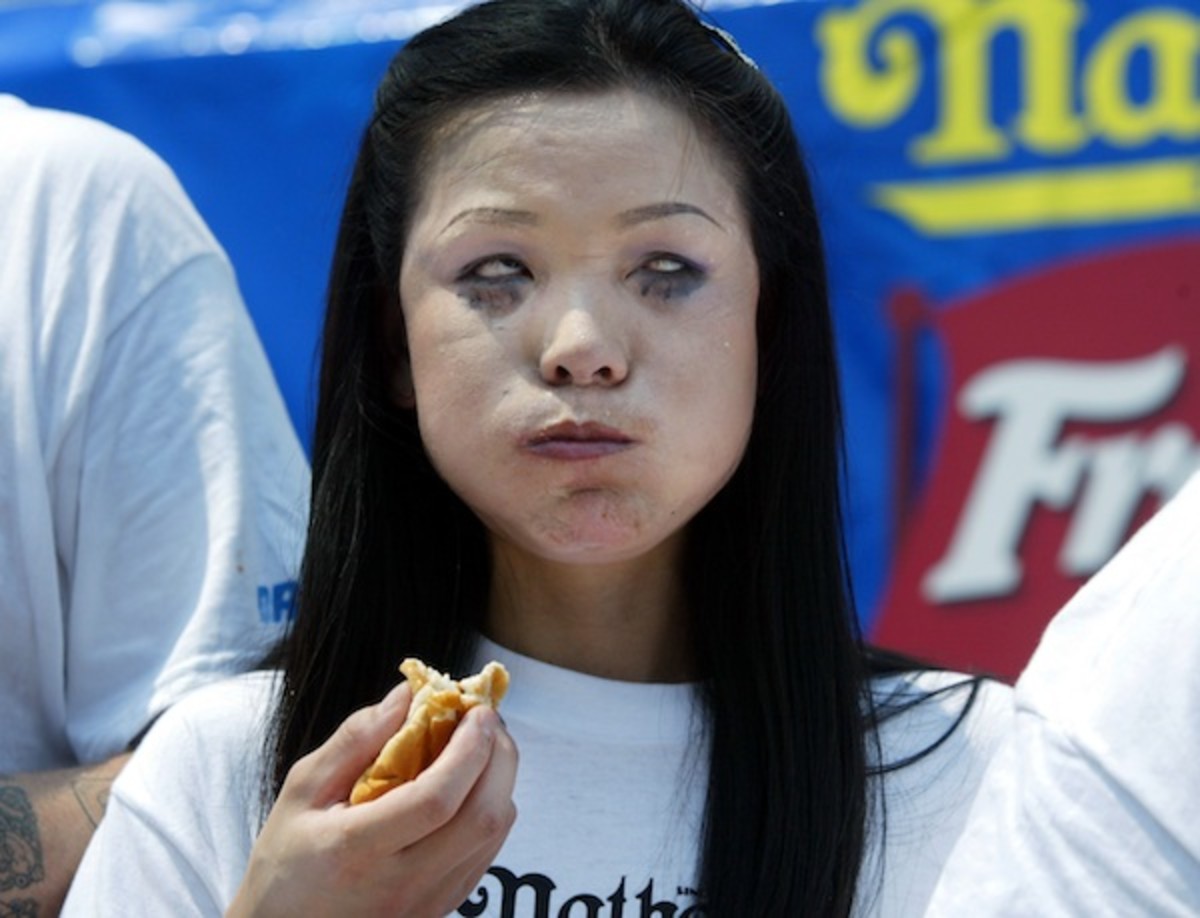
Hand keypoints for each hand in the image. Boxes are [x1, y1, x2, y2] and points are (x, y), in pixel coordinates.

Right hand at [227, 684, 517, 917]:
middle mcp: (402, 884)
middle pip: (481, 818)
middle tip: (485, 719)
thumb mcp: (303, 792)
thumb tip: (408, 694)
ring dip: (499, 781)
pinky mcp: (441, 909)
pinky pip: (486, 854)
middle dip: (498, 757)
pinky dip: (492, 809)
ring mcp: (427, 903)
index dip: (468, 750)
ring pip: (493, 836)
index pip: (437, 800)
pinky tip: (471, 786)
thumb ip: (355, 739)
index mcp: (357, 850)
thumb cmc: (285, 863)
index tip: (475, 710)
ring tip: (479, 745)